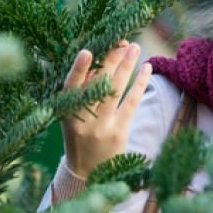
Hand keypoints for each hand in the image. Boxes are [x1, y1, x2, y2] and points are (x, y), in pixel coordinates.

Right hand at [60, 40, 152, 177]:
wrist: (87, 173)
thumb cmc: (79, 137)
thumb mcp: (71, 117)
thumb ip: (79, 93)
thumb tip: (95, 60)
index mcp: (66, 113)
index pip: (71, 88)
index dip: (78, 69)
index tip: (87, 51)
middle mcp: (83, 120)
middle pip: (97, 83)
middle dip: (111, 59)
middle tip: (121, 40)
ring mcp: (102, 126)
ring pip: (115, 89)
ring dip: (127, 65)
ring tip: (135, 47)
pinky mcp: (119, 131)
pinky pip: (131, 102)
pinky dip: (139, 84)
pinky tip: (146, 69)